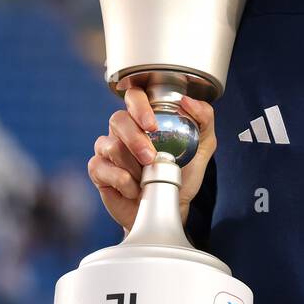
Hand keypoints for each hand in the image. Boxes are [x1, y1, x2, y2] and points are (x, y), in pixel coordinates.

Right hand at [87, 88, 214, 231]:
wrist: (171, 207)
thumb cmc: (182, 174)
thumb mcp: (203, 145)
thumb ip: (204, 118)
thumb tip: (188, 101)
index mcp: (144, 118)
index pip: (134, 96)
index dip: (139, 106)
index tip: (152, 125)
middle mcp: (123, 129)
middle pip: (118, 119)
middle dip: (136, 140)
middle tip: (151, 158)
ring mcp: (108, 148)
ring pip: (110, 145)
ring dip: (132, 166)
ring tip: (146, 178)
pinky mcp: (98, 169)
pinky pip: (100, 167)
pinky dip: (122, 182)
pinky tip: (134, 189)